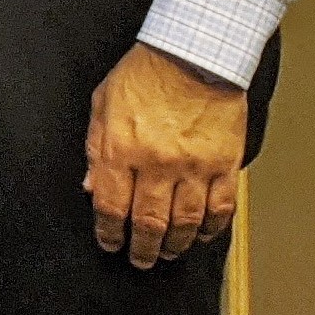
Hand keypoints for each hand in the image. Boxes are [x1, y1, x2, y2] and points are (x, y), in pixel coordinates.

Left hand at [85, 42, 246, 267]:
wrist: (194, 54)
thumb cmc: (145, 73)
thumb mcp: (103, 104)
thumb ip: (94, 147)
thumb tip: (90, 185)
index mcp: (121, 148)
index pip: (109, 204)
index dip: (108, 232)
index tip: (109, 243)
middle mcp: (156, 163)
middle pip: (148, 222)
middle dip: (141, 248)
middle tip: (139, 259)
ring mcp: (194, 167)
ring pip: (185, 223)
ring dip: (175, 244)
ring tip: (168, 253)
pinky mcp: (224, 165)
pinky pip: (220, 208)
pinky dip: (212, 228)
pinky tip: (203, 234)